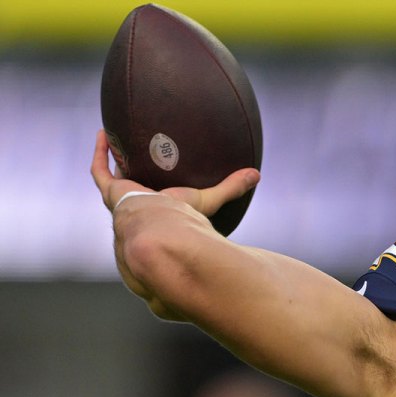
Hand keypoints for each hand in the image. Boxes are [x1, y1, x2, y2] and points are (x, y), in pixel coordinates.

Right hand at [90, 130, 259, 215]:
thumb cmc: (182, 218)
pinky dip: (101, 152)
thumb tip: (258, 175)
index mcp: (162, 211)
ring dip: (117, 159)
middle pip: (137, 188)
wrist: (156, 227)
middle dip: (137, 173)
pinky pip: (100, 170)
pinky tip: (103, 133)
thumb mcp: (210, 198)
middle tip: (139, 153)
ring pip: (116, 177)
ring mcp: (123, 199)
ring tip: (118, 140)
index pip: (162, 201)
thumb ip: (232, 188)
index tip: (164, 175)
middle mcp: (140, 207)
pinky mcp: (112, 191)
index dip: (162, 190)